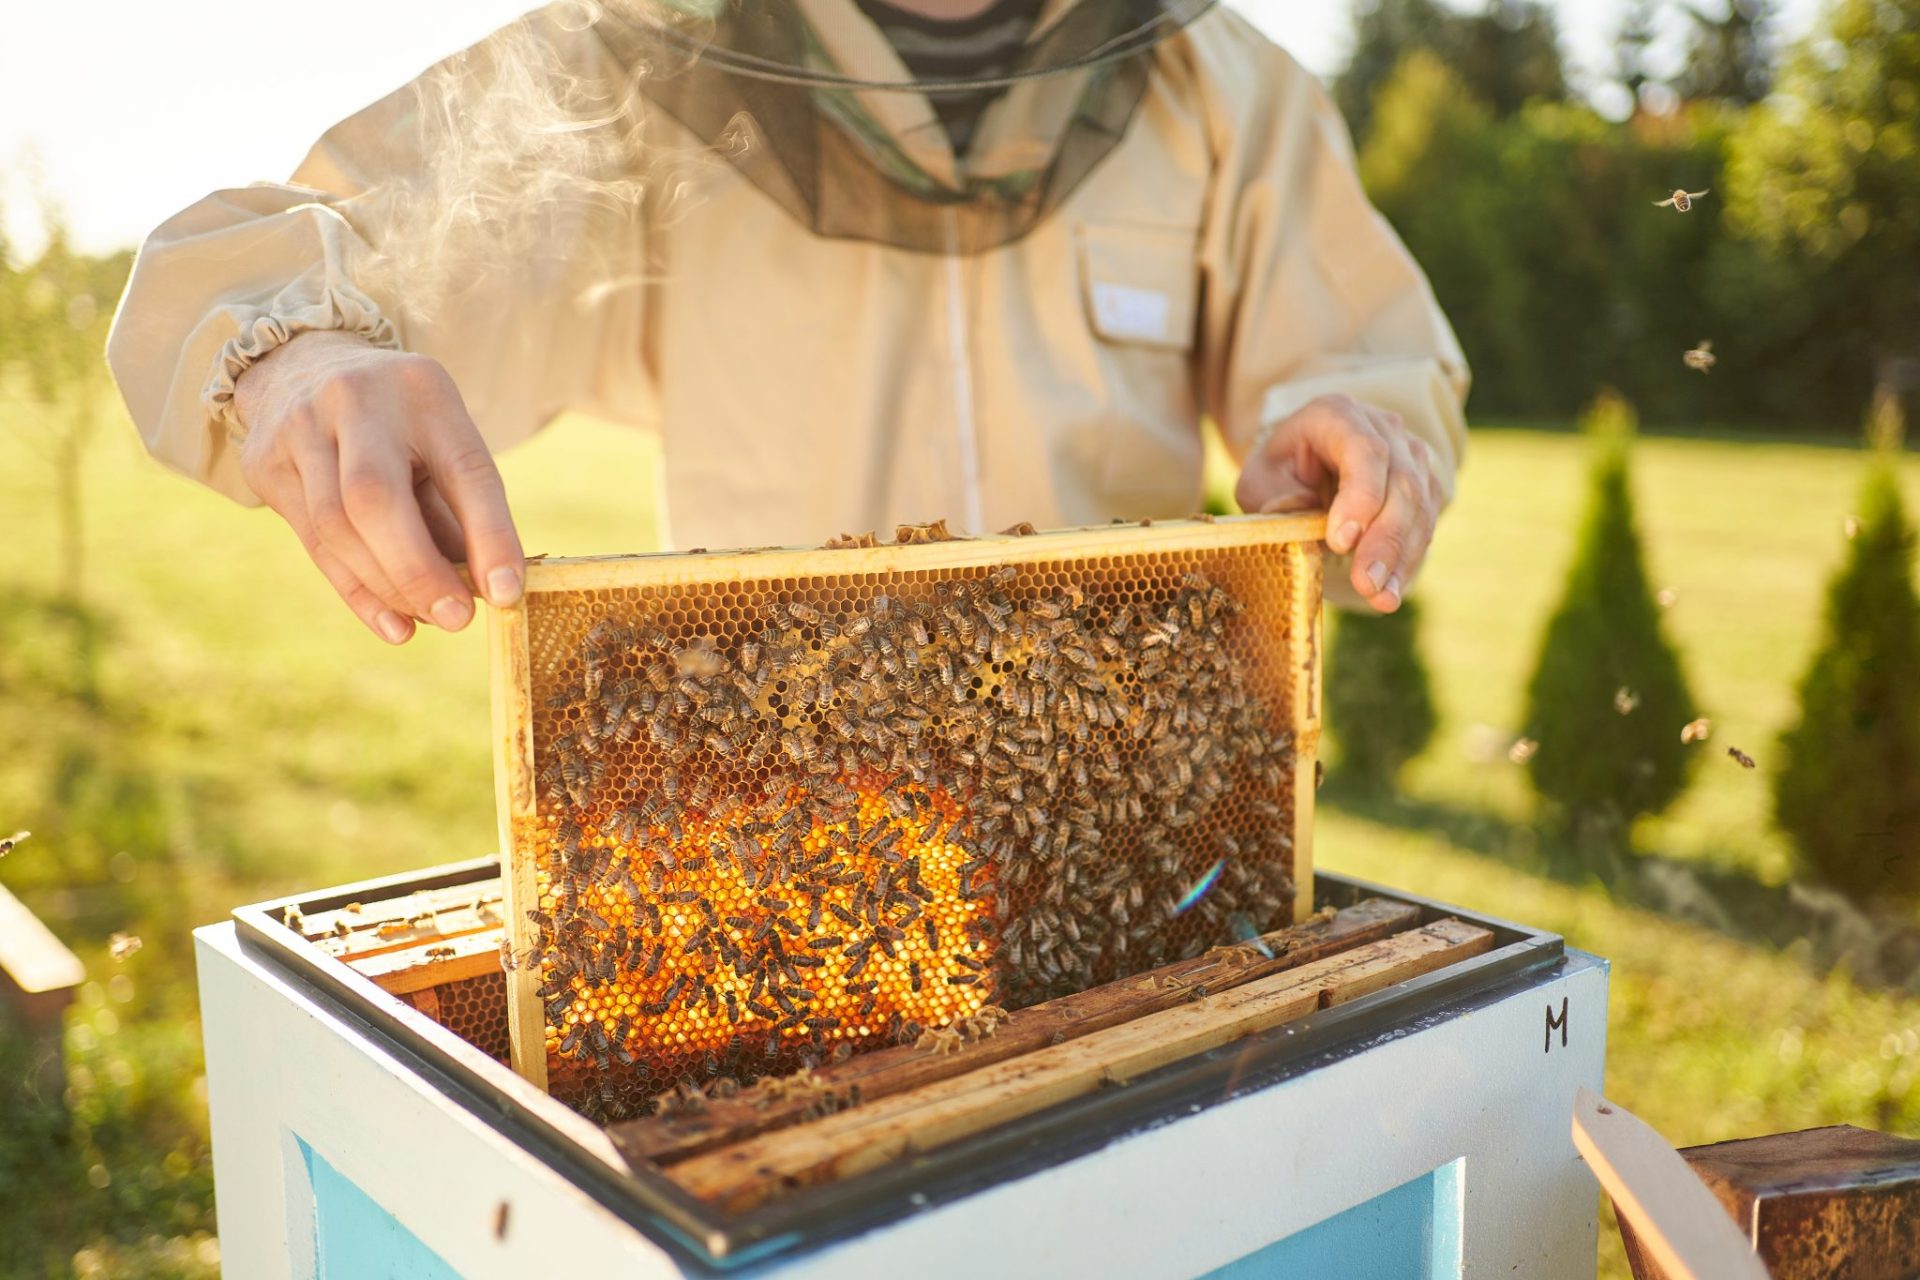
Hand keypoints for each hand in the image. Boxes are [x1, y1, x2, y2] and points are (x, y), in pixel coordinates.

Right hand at [235, 331, 524, 643]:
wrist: (302, 365)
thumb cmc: (399, 421)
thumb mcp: (441, 439)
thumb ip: (460, 509)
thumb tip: (487, 591)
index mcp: (423, 389)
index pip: (463, 468)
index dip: (489, 535)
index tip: (507, 592)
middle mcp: (355, 400)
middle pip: (376, 498)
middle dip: (418, 570)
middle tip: (458, 619)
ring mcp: (301, 428)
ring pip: (336, 526)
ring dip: (388, 586)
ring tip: (429, 618)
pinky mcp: (267, 463)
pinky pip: (313, 543)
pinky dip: (358, 592)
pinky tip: (393, 624)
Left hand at [1233, 394, 1446, 612]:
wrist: (1307, 461)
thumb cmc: (1280, 470)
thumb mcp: (1260, 480)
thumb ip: (1274, 498)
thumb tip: (1304, 516)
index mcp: (1337, 415)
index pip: (1364, 451)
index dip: (1360, 497)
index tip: (1341, 542)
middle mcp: (1383, 428)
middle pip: (1400, 482)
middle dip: (1384, 540)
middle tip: (1366, 583)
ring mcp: (1410, 455)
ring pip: (1420, 507)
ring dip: (1401, 558)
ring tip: (1381, 598)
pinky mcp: (1423, 486)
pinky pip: (1425, 524)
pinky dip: (1407, 561)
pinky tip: (1390, 591)